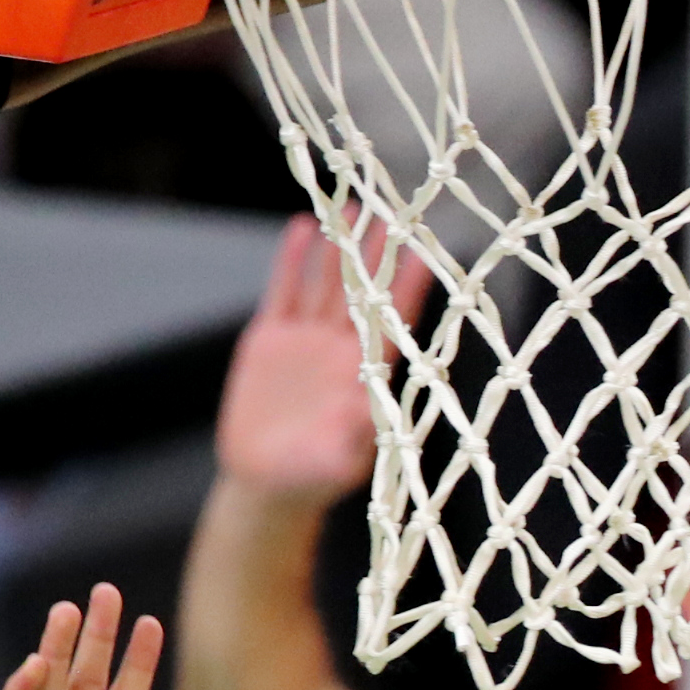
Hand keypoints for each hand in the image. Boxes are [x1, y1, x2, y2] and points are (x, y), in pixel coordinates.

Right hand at [214, 210, 431, 499]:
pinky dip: (292, 259)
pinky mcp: (271, 338)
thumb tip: (372, 409)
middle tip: (394, 213)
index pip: (393, 324)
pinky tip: (301, 226)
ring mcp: (307, 340)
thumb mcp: (337, 462)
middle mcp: (342, 349)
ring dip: (340, 246)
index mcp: (366, 375)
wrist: (264, 483)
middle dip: (377, 255)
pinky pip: (284, 290)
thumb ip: (354, 437)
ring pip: (327, 283)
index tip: (425, 256)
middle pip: (364, 292)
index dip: (407, 291)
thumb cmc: (312, 480)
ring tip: (352, 206)